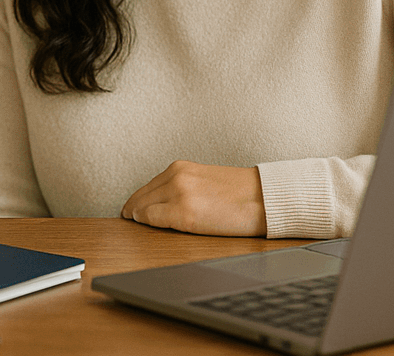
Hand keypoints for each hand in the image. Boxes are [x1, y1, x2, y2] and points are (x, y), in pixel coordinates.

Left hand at [121, 160, 267, 236]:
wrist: (264, 198)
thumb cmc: (240, 193)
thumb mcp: (203, 180)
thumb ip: (182, 186)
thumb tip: (161, 201)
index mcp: (180, 168)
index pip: (147, 187)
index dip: (136, 200)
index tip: (131, 209)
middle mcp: (176, 178)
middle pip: (140, 197)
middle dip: (133, 209)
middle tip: (129, 218)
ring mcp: (179, 195)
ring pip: (142, 208)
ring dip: (138, 217)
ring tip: (135, 222)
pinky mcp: (184, 215)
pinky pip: (153, 220)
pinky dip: (147, 223)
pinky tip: (147, 225)